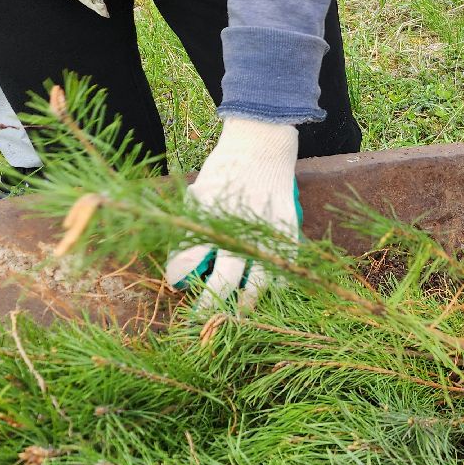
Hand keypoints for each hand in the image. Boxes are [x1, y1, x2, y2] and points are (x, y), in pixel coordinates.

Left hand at [164, 117, 299, 312]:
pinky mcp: (288, 232)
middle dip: (209, 305)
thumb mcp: (198, 190)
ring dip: (247, 304)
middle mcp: (238, 231)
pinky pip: (285, 268)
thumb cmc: (225, 167)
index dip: (178, 276)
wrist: (262, 143)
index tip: (175, 283)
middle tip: (200, 321)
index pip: (188, 259)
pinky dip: (278, 286)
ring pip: (259, 283)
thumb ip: (190, 223)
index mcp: (209, 219)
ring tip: (239, 319)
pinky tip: (271, 296)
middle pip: (223, 280)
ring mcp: (266, 234)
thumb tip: (182, 259)